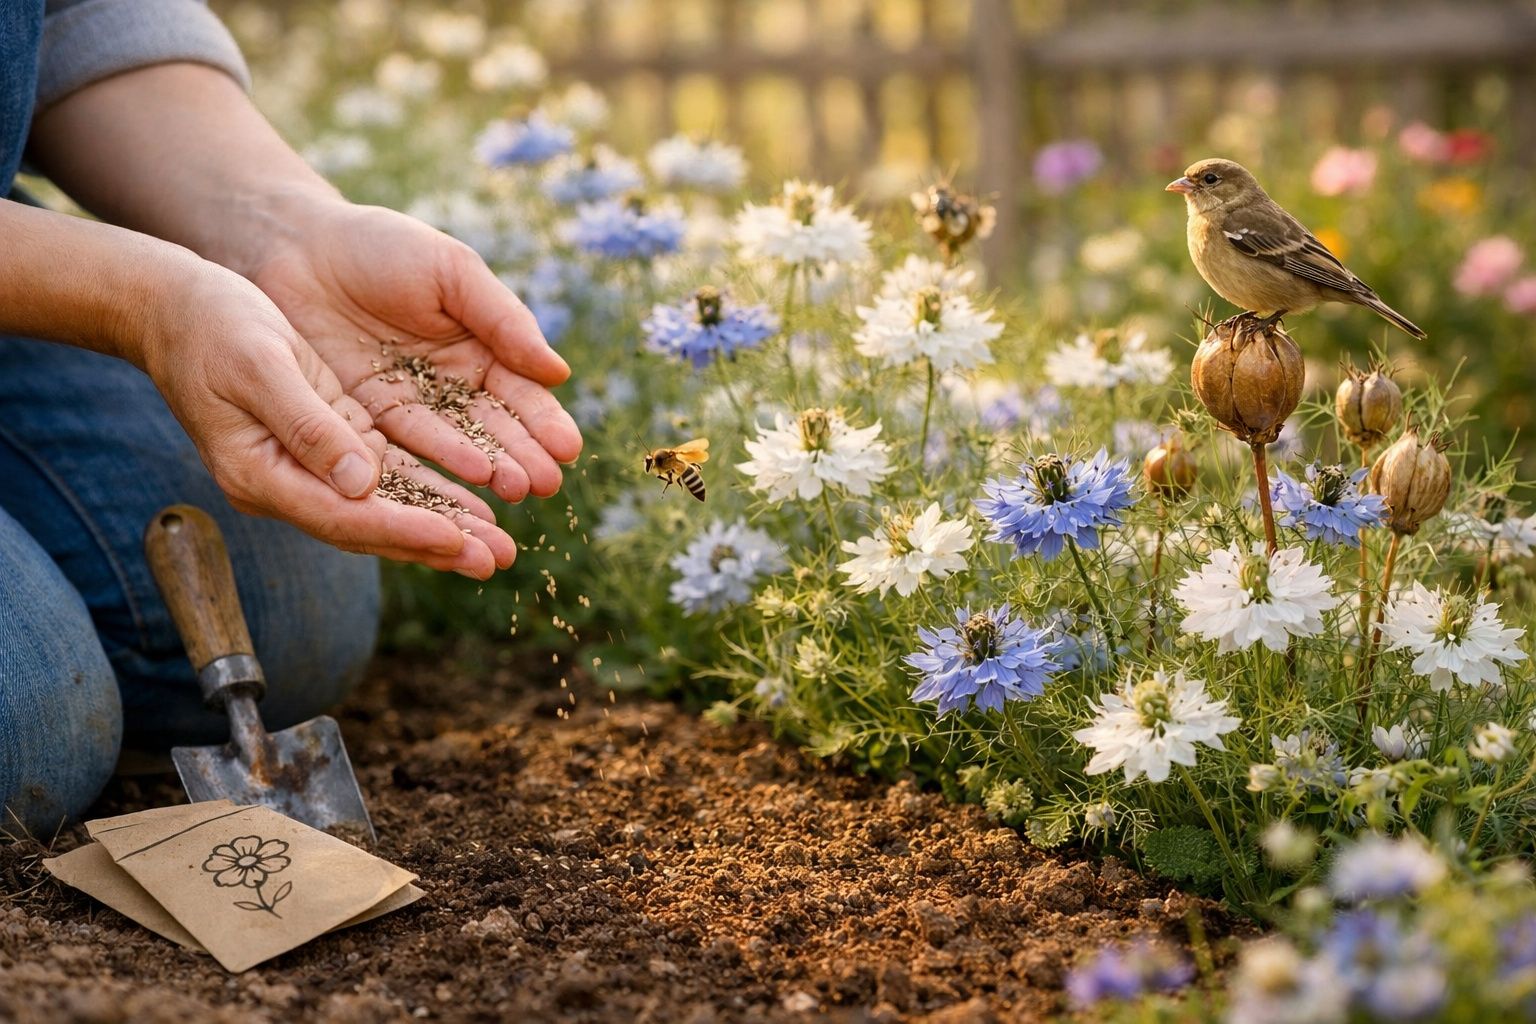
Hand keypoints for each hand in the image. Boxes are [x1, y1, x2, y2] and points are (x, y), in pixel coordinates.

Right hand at [143, 255, 515, 577]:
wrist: (178, 306)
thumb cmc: (211, 327)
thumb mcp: (258, 365)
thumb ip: (308, 426)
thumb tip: (360, 482)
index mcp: (261, 473)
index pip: (343, 516)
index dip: (402, 528)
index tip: (456, 538)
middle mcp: (287, 482)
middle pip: (371, 526)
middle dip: (435, 545)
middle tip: (496, 561)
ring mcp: (310, 467)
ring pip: (385, 509)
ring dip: (442, 528)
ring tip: (498, 547)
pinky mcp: (332, 443)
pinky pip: (387, 481)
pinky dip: (429, 495)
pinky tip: (471, 509)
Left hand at [248, 199, 582, 501]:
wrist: (295, 246)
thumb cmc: (380, 246)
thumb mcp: (451, 272)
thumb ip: (503, 320)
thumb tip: (559, 372)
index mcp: (480, 347)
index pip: (520, 393)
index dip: (544, 421)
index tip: (568, 448)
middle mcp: (449, 384)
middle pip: (494, 428)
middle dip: (524, 456)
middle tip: (547, 483)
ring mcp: (408, 405)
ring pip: (455, 444)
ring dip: (490, 469)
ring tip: (516, 489)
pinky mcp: (364, 419)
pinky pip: (404, 447)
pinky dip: (438, 463)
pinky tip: (468, 478)